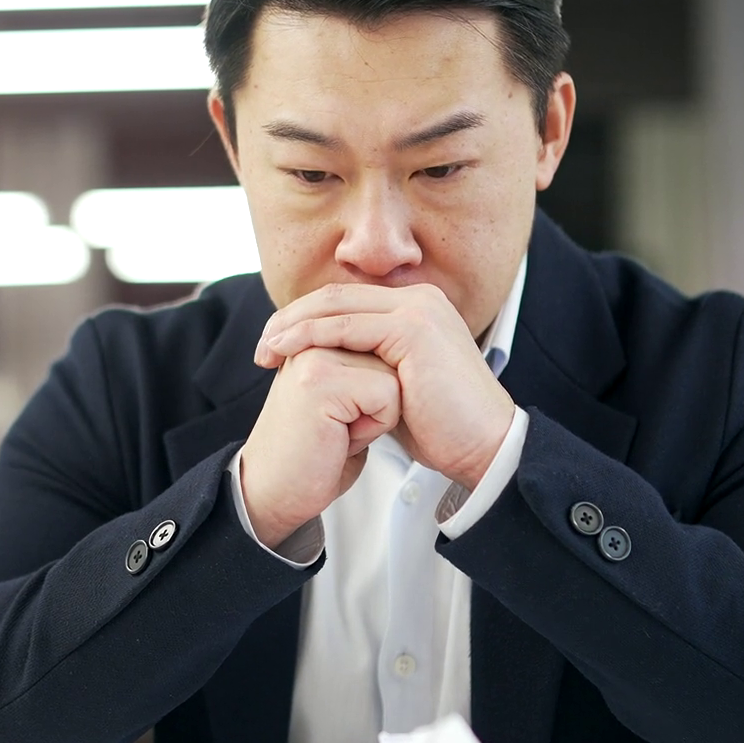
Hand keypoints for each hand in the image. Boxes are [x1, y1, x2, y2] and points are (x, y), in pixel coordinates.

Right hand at [239, 346, 400, 547]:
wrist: (273, 491)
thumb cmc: (310, 453)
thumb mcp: (340, 398)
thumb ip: (363, 367)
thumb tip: (407, 353)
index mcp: (315, 336)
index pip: (383, 342)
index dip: (377, 388)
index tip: (337, 413)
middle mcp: (311, 337)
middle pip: (392, 356)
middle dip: (379, 399)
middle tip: (337, 425)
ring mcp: (315, 357)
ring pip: (393, 375)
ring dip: (377, 414)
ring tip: (337, 429)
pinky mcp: (322, 381)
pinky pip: (387, 396)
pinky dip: (373, 427)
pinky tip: (338, 437)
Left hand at [254, 283, 514, 489]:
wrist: (482, 446)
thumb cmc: (441, 427)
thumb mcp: (393, 387)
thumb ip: (367, 366)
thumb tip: (328, 364)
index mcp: (417, 306)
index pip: (347, 300)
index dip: (305, 317)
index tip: (274, 344)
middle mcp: (420, 299)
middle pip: (336, 295)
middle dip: (291, 317)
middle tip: (261, 344)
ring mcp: (418, 310)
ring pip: (336, 306)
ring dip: (293, 326)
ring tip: (265, 349)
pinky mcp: (413, 329)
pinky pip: (346, 327)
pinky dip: (310, 337)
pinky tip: (286, 351)